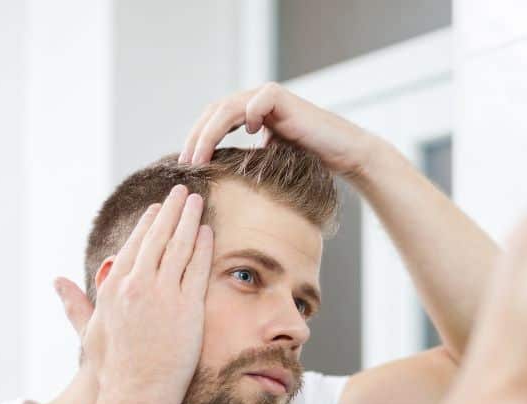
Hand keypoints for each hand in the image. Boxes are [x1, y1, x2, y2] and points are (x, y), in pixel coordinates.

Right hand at [54, 185, 213, 403]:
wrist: (135, 393)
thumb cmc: (111, 368)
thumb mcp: (89, 332)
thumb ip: (75, 303)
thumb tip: (57, 283)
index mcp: (114, 287)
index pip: (134, 245)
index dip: (148, 224)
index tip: (158, 209)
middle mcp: (137, 285)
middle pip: (158, 238)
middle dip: (172, 210)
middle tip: (183, 191)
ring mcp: (164, 295)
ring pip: (180, 247)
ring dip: (190, 220)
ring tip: (198, 202)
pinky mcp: (187, 309)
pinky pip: (198, 269)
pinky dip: (204, 247)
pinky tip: (208, 232)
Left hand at [179, 83, 376, 174]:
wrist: (342, 154)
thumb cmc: (308, 163)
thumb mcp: (267, 163)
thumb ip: (245, 162)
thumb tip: (215, 181)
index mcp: (249, 113)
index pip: (213, 120)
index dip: (196, 140)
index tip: (184, 164)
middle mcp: (255, 102)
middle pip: (214, 111)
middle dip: (196, 137)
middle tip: (185, 161)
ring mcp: (268, 98)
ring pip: (228, 107)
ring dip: (211, 132)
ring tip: (200, 156)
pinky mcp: (283, 98)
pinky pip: (259, 102)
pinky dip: (250, 114)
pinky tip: (249, 134)